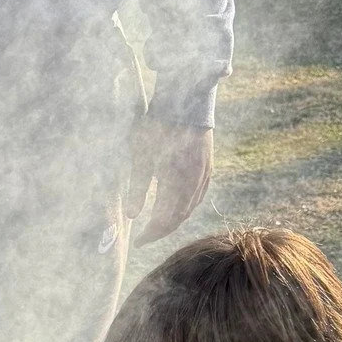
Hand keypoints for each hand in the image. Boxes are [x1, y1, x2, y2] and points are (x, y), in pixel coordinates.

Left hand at [124, 118, 213, 244]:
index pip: (164, 219)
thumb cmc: (158, 125)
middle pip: (179, 218)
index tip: (137, 243)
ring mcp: (205, 174)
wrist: (186, 98)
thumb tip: (132, 217)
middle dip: (161, 231)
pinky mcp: (209, 167)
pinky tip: (178, 210)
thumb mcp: (141, 157)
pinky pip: (199, 196)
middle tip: (145, 238)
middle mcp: (194, 181)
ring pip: (190, 208)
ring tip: (158, 227)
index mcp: (177, 181)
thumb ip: (137, 188)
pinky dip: (187, 207)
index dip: (151, 234)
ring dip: (174, 221)